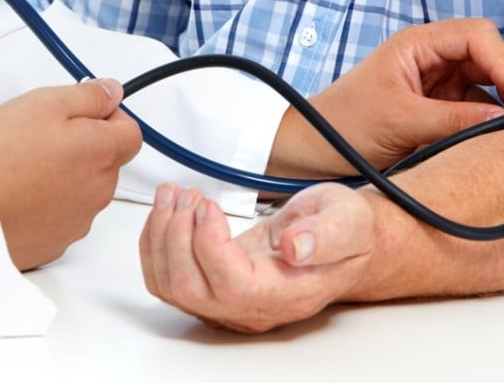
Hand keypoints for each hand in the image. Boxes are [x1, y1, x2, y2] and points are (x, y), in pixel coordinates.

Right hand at [0, 78, 140, 269]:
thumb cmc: (2, 157)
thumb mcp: (46, 102)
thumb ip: (88, 96)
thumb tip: (112, 92)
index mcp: (102, 152)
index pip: (131, 132)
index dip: (108, 118)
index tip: (83, 113)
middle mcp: (100, 190)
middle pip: (106, 162)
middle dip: (83, 147)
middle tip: (43, 137)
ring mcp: (79, 220)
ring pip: (84, 190)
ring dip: (66, 177)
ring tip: (25, 167)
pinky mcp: (56, 242)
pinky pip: (62, 217)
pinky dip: (47, 205)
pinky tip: (20, 194)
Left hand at [140, 183, 373, 332]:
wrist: (340, 240)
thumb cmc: (345, 231)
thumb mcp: (348, 220)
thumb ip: (327, 235)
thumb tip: (297, 248)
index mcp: (288, 293)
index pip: (231, 286)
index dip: (209, 245)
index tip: (209, 206)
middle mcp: (253, 307)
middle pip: (191, 291)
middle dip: (175, 236)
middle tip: (187, 195)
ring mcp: (228, 302)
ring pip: (171, 287)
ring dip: (160, 236)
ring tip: (174, 195)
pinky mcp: (211, 287)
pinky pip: (167, 279)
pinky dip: (155, 244)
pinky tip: (169, 211)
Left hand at [270, 18, 503, 175]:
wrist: (311, 151)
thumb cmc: (343, 124)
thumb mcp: (401, 121)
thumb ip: (455, 120)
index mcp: (417, 44)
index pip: (477, 34)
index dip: (503, 60)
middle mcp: (430, 58)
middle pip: (489, 57)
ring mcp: (435, 84)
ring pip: (486, 85)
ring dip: (500, 104)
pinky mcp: (436, 110)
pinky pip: (473, 110)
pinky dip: (486, 122)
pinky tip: (491, 138)